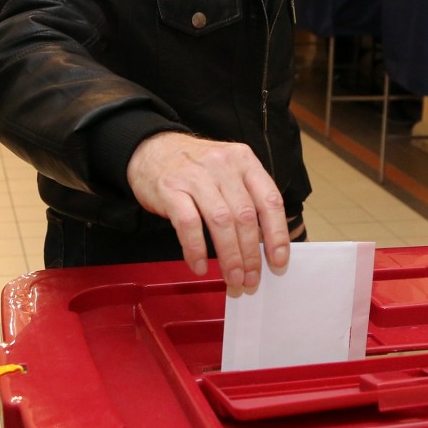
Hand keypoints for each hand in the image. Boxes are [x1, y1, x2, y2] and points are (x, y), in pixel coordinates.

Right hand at [126, 132, 290, 291]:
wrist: (149, 149)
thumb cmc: (194, 167)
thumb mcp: (227, 171)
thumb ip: (246, 198)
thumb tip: (264, 243)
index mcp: (244, 161)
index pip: (269, 200)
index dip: (277, 234)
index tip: (278, 261)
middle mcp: (223, 166)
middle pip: (245, 216)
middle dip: (251, 254)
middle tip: (250, 279)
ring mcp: (196, 176)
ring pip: (221, 222)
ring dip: (229, 256)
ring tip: (232, 278)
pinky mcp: (171, 189)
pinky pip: (188, 224)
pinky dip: (196, 250)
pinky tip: (200, 266)